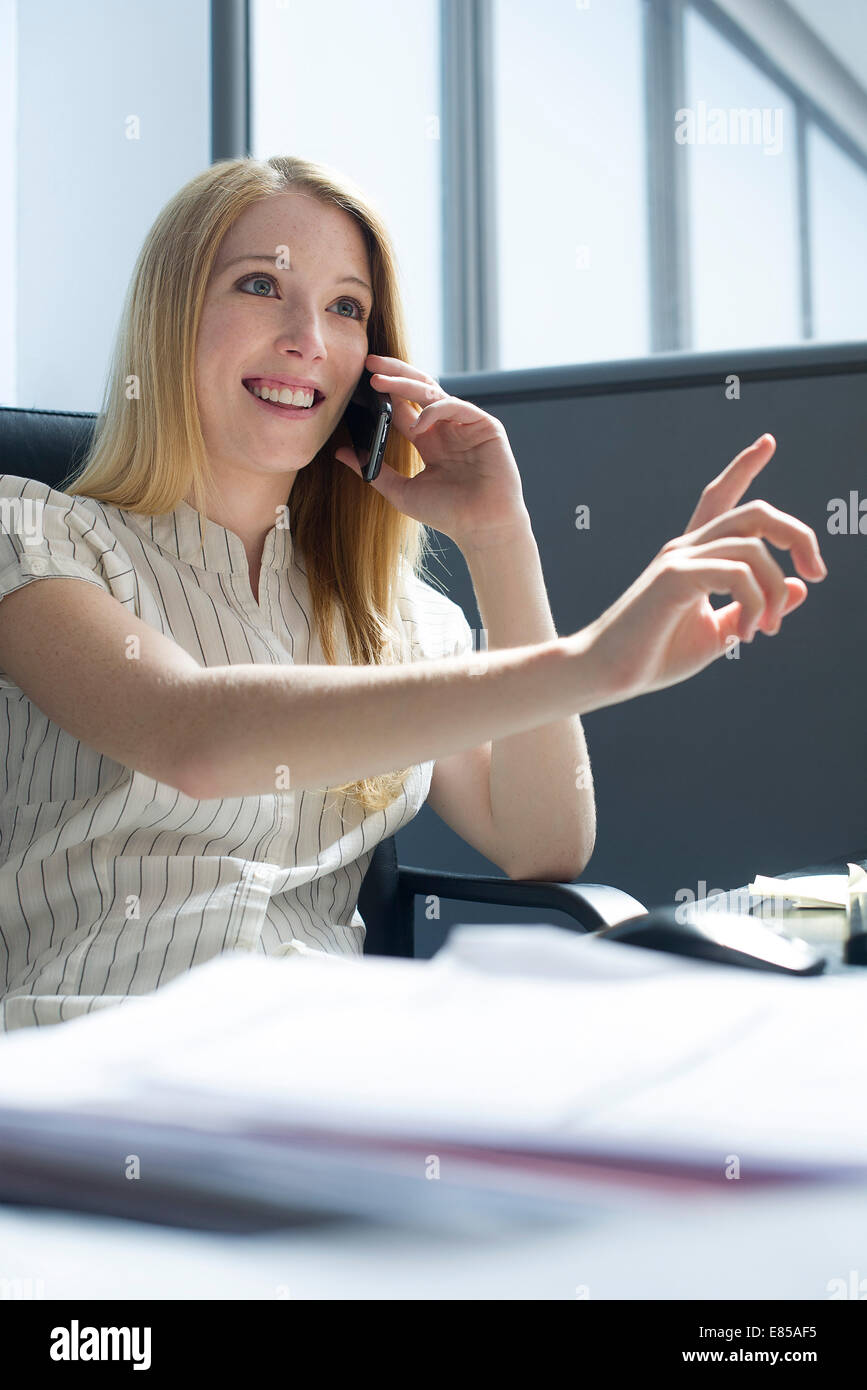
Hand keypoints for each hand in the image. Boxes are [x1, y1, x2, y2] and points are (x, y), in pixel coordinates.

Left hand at [333, 352, 529, 547]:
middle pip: (417, 390)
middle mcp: (446, 428)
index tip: (358, 383)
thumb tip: (341, 452)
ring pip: (433, 391)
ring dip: (405, 383)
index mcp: (429, 441)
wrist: (482, 528)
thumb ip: (373, 470)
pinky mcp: (485, 426)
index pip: (402, 408)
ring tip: (379, 380)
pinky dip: (434, 410)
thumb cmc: (447, 513)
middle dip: (393, 373)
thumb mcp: (401, 491)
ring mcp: (466, 425)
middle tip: (368, 363)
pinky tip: (417, 423)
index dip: (382, 394)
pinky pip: (456, 406)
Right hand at [573, 434, 827, 707]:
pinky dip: (754, 603)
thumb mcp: (719, 632)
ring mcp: (678, 558)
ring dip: (775, 591)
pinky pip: (737, 573)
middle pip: (756, 513)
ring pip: (754, 547)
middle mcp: (686, 548)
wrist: (606, 674)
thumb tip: (801, 588)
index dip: (744, 468)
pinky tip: (746, 633)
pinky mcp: (673, 577)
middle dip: (798, 535)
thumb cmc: (654, 656)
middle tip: (818, 572)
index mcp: (694, 557)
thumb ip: (754, 607)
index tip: (768, 442)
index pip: (719, 498)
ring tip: (767, 629)